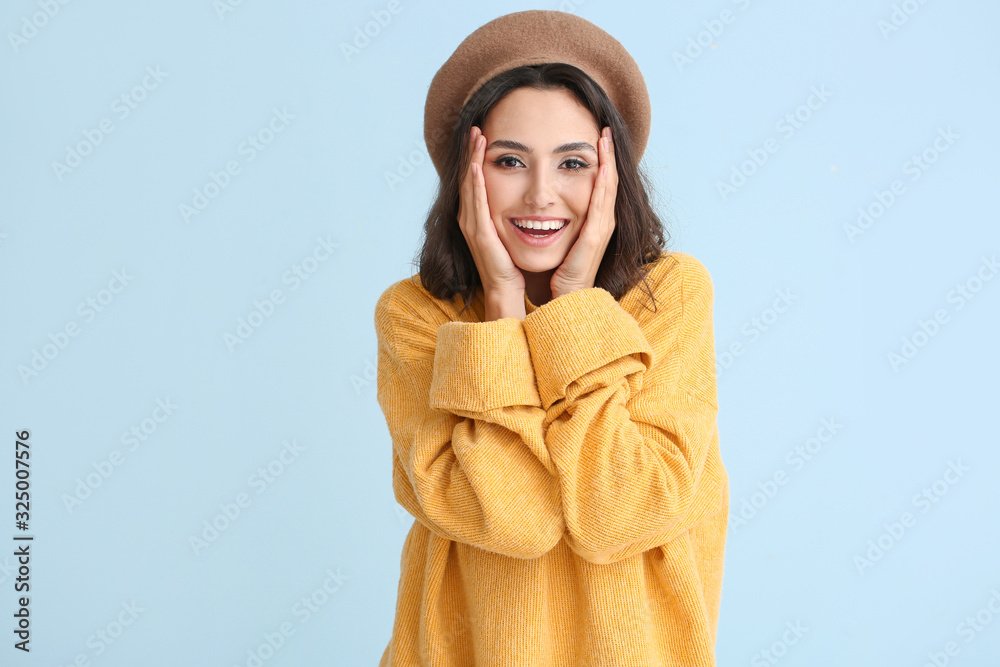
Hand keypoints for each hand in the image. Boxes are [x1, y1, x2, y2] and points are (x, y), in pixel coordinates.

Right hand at [457, 126, 525, 297]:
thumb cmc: (510, 264)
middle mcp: (469, 219)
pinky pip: (476, 203)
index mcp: (476, 217)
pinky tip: (476, 165)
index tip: (482, 136)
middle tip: (476, 128)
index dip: (475, 158)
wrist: (505, 290)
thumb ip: (506, 215)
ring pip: (469, 185)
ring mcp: (472, 226)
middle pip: (467, 178)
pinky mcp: (479, 234)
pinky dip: (475, 183)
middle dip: (470, 152)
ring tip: (476, 137)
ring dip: (471, 159)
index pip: (474, 181)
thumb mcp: (506, 232)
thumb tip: (521, 198)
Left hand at [550, 126, 617, 298]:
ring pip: (609, 188)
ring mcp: (602, 230)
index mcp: (595, 222)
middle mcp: (603, 223)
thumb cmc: (561, 271)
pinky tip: (601, 166)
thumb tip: (549, 205)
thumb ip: (563, 221)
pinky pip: (601, 205)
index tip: (598, 138)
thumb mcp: (564, 239)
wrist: (566, 298)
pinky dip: (603, 184)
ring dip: (609, 161)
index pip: (601, 184)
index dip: (602, 160)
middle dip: (609, 154)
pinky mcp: (595, 238)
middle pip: (610, 181)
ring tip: (606, 138)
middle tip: (606, 129)